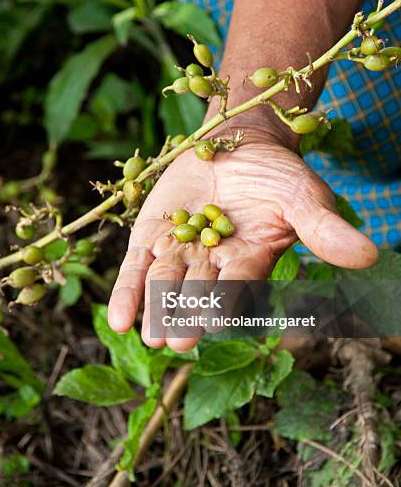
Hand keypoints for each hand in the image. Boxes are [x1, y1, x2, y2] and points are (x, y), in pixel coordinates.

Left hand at [108, 127, 376, 351]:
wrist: (237, 146)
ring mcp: (179, 253)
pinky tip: (118, 319)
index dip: (223, 305)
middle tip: (175, 341)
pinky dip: (127, 291)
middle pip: (196, 293)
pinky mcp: (152, 238)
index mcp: (249, 262)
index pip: (236, 287)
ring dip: (155, 310)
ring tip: (148, 333)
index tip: (212, 325)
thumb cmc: (276, 176)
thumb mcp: (303, 198)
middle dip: (185, 315)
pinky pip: (137, 268)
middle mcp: (213, 266)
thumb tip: (370, 256)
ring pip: (164, 285)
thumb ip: (325, 229)